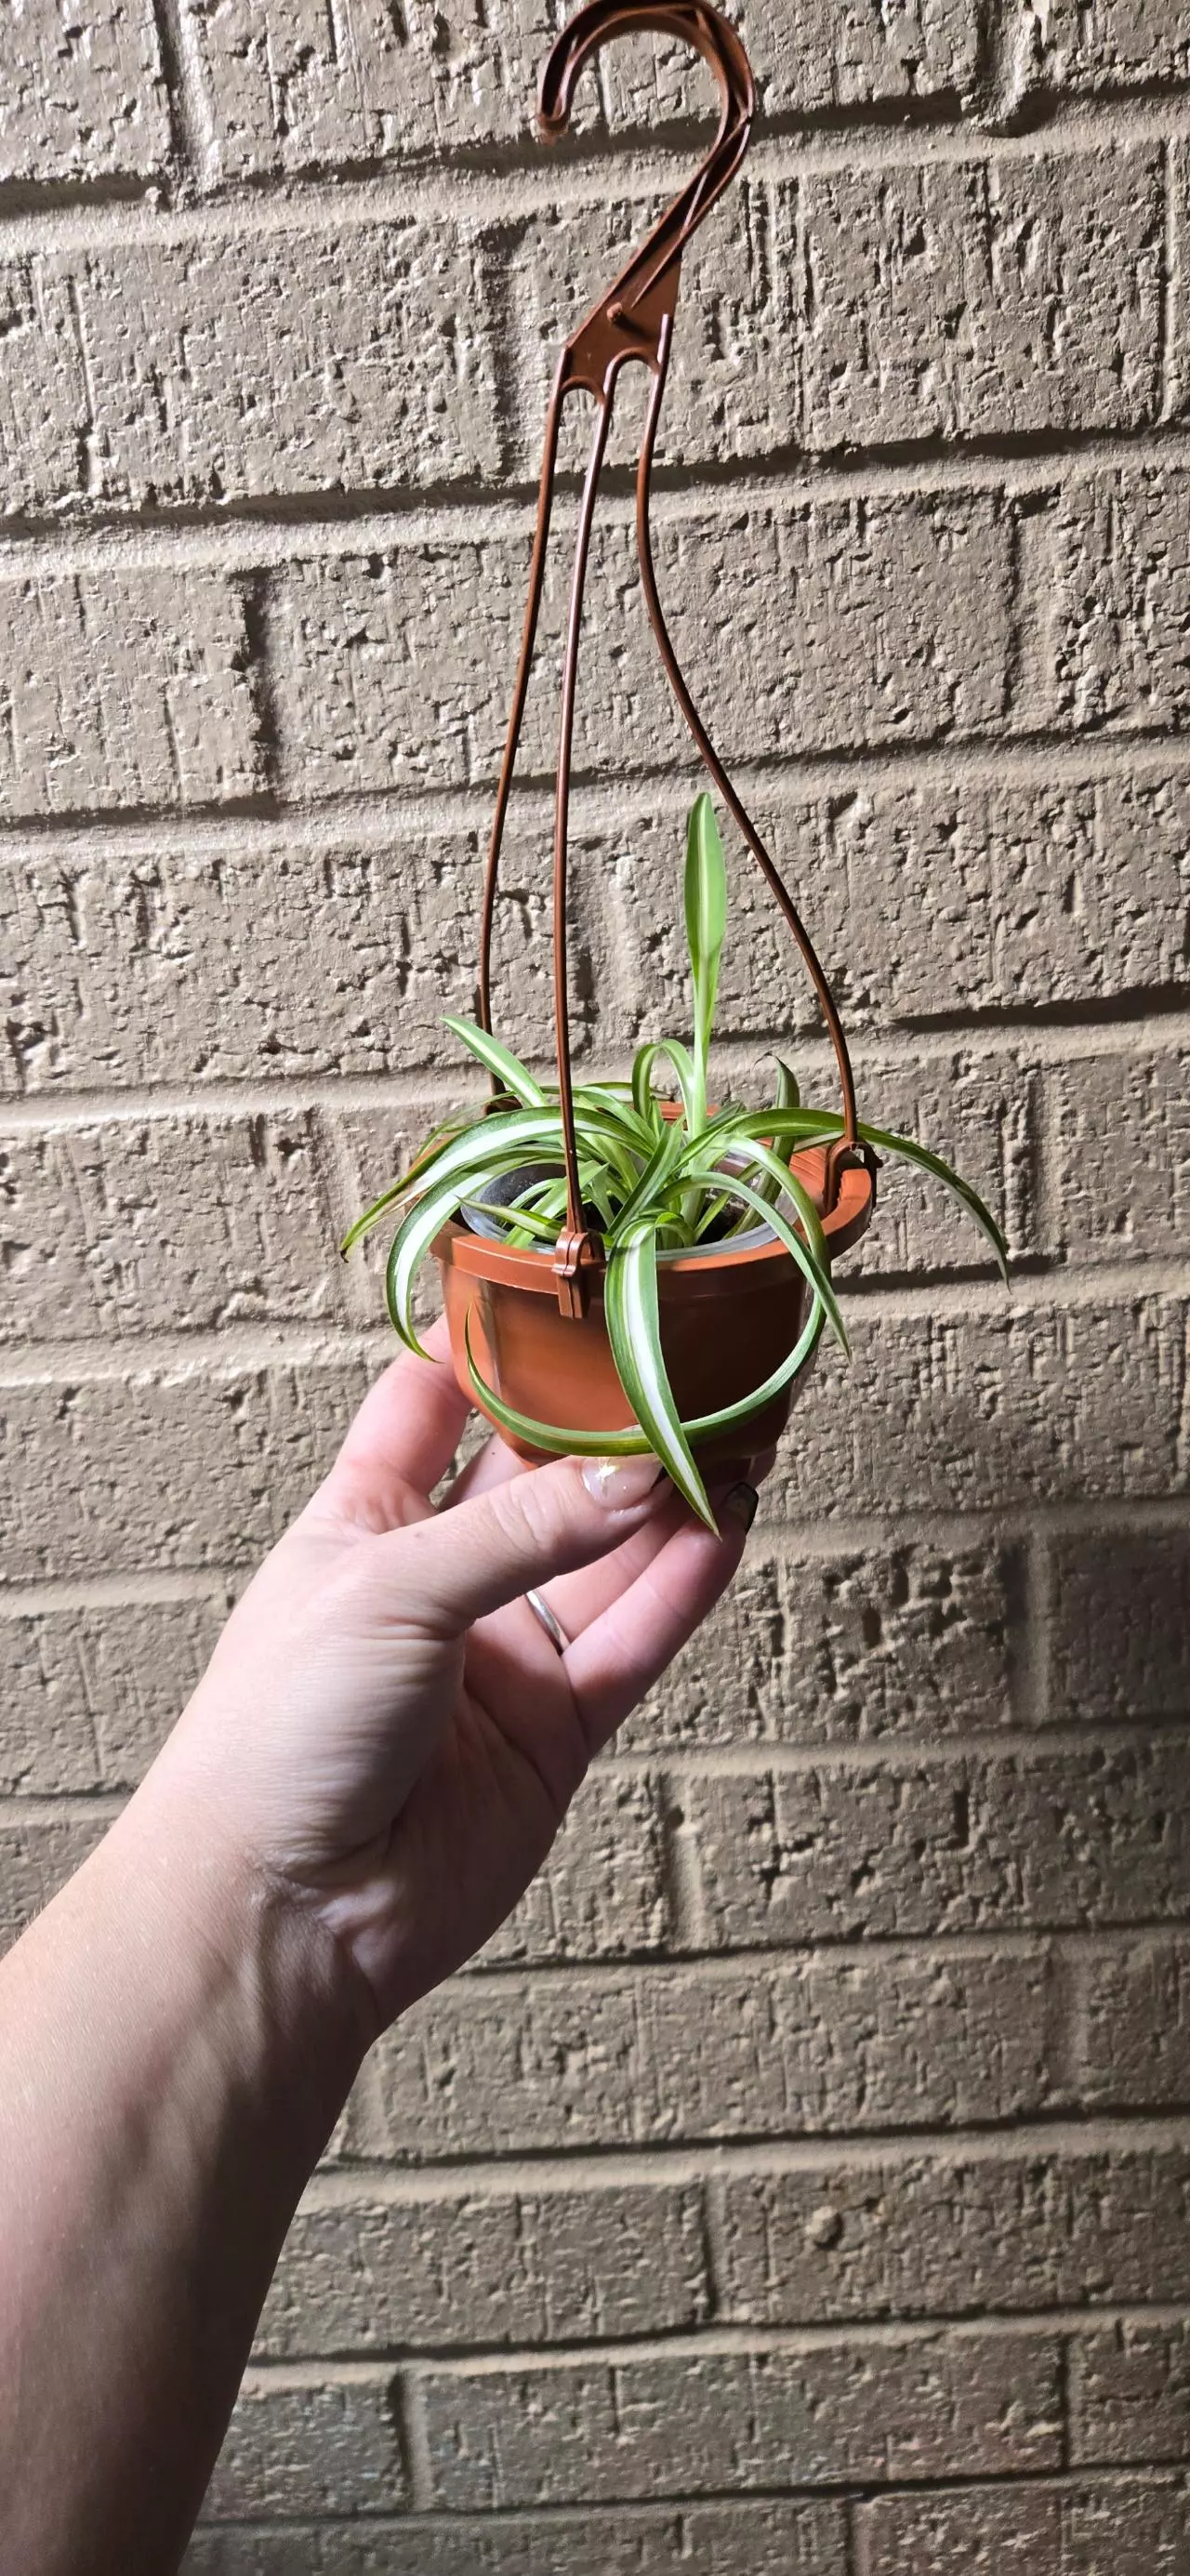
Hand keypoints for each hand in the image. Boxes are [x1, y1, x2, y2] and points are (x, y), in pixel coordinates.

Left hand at [155, 1321, 763, 2028]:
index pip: (438, 1396)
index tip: (574, 1277)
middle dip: (621, 1411)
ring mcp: (506, 1652)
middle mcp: (444, 1576)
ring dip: (677, 1489)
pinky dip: (685, 1581)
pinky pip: (637, 1637)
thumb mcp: (387, 1589)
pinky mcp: (558, 1728)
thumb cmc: (278, 1735)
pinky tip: (729, 1518)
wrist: (285, 1913)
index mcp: (367, 1517)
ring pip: (612, 1549)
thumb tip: (637, 1470)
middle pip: (551, 1468)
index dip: (499, 1338)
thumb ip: (521, 1531)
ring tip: (748, 1416)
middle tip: (700, 1346)